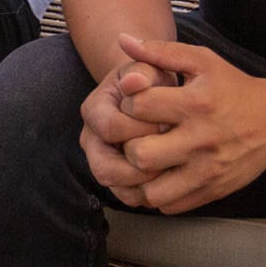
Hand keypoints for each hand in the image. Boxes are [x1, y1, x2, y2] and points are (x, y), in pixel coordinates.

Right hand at [78, 58, 168, 207]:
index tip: (169, 121)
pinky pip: (129, 197)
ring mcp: (102, 162)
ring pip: (116, 187)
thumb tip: (135, 80)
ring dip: (146, 183)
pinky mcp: (118, 180)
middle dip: (142, 164)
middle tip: (173, 154)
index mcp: (94, 109)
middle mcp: (91, 140)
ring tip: (173, 169)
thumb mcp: (149, 69)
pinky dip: (150, 194)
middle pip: (105, 167)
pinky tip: (173, 181)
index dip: (141, 128)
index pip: (111, 128)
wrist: (154, 95)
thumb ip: (142, 72)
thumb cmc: (152, 81)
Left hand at [112, 33, 265, 213]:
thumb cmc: (233, 88)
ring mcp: (207, 171)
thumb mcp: (202, 61)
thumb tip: (122, 39)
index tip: (137, 104)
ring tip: (144, 160)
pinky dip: (157, 193)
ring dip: (140, 177)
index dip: (129, 103)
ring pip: (151, 189)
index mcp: (196, 104)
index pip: (139, 107)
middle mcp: (201, 140)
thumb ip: (160, 51)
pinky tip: (159, 175)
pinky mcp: (212, 191)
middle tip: (135, 136)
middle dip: (129, 145)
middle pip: (140, 154)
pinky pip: (169, 205)